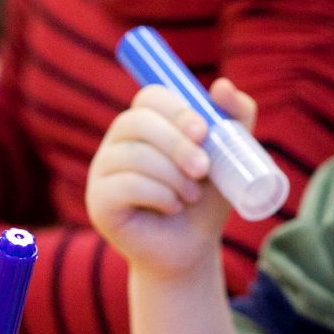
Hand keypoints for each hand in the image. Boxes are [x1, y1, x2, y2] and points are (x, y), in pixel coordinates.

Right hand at [86, 80, 256, 278]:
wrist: (192, 247)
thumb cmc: (205, 200)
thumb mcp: (228, 158)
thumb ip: (234, 119)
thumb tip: (222, 86)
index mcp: (146, 123)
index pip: (150, 97)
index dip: (176, 109)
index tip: (204, 132)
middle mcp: (118, 142)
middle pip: (137, 122)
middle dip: (177, 144)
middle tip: (204, 169)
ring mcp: (102, 170)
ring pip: (134, 155)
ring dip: (172, 176)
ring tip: (191, 195)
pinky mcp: (99, 201)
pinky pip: (126, 185)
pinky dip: (159, 195)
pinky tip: (172, 206)